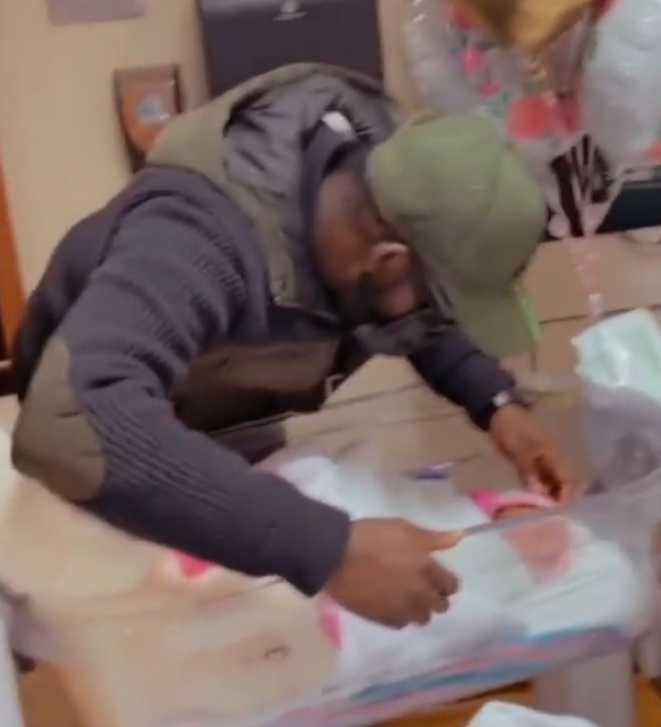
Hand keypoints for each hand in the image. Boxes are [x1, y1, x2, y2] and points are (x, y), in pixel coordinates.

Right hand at [326, 519, 461, 628]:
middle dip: (435, 596)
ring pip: (422, 618)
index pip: (451, 585)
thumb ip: (433, 538)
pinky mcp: (382, 620)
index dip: (445, 580)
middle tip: (420, 584)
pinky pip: (401, 624)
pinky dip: (400, 615)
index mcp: (427, 570)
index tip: (436, 574)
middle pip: (441, 606)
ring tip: (405, 595)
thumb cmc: (371, 537)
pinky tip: (390, 602)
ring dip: (419, 608)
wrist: (335, 556)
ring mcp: (401, 610)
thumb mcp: (404, 529)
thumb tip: (460, 537)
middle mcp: (419, 594)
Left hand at [489, 405, 578, 503]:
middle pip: (565, 484)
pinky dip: (541, 490)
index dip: (567, 496)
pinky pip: (543, 480)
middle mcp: (555, 459)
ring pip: (554, 483)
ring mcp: (545, 461)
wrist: (500, 414)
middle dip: (560, 499)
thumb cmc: (512, 428)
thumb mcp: (520, 449)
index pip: (569, 480)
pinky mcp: (535, 463)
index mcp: (556, 454)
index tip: (558, 512)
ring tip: (542, 512)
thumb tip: (539, 493)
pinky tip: (535, 501)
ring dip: (551, 496)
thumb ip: (529, 471)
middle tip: (550, 516)